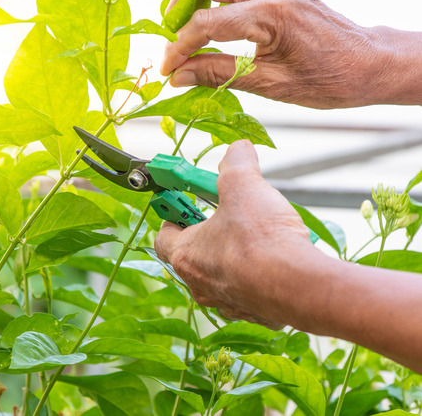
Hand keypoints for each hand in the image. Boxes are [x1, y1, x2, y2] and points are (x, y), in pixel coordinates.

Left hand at [154, 140, 311, 327]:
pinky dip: (258, 276)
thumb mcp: (244, 186)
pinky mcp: (255, 313)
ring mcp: (227, 303)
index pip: (162, 238)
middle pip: (194, 256)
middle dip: (208, 234)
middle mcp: (200, 285)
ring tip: (257, 236)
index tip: (188, 204)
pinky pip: (249, 291)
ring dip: (233, 256)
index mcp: (185, 256)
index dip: (174, 217)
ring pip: (222, 275)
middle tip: (227, 216)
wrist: (301, 286)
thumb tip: (238, 150)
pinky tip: (277, 260)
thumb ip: (236, 164)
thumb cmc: (263, 240)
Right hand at [160, 0, 392, 108]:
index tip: (167, 68)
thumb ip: (218, 74)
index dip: (179, 48)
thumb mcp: (269, 83)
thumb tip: (180, 76)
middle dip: (182, 8)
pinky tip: (214, 23)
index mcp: (270, 15)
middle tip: (173, 38)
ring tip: (189, 30)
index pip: (206, 24)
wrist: (368, 64)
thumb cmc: (329, 78)